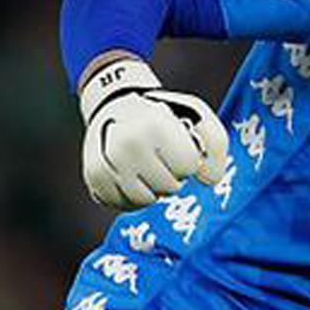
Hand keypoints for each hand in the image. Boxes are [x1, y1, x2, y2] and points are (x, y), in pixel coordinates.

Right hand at [79, 59, 227, 208]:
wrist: (119, 104)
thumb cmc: (166, 115)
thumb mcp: (199, 116)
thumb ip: (216, 147)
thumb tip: (208, 180)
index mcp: (156, 125)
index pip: (187, 166)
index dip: (189, 161)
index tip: (180, 147)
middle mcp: (128, 143)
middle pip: (169, 187)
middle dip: (173, 176)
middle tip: (163, 157)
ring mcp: (107, 160)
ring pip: (145, 200)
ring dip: (154, 189)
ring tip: (149, 166)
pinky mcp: (93, 176)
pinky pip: (122, 205)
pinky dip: (133, 197)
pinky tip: (133, 177)